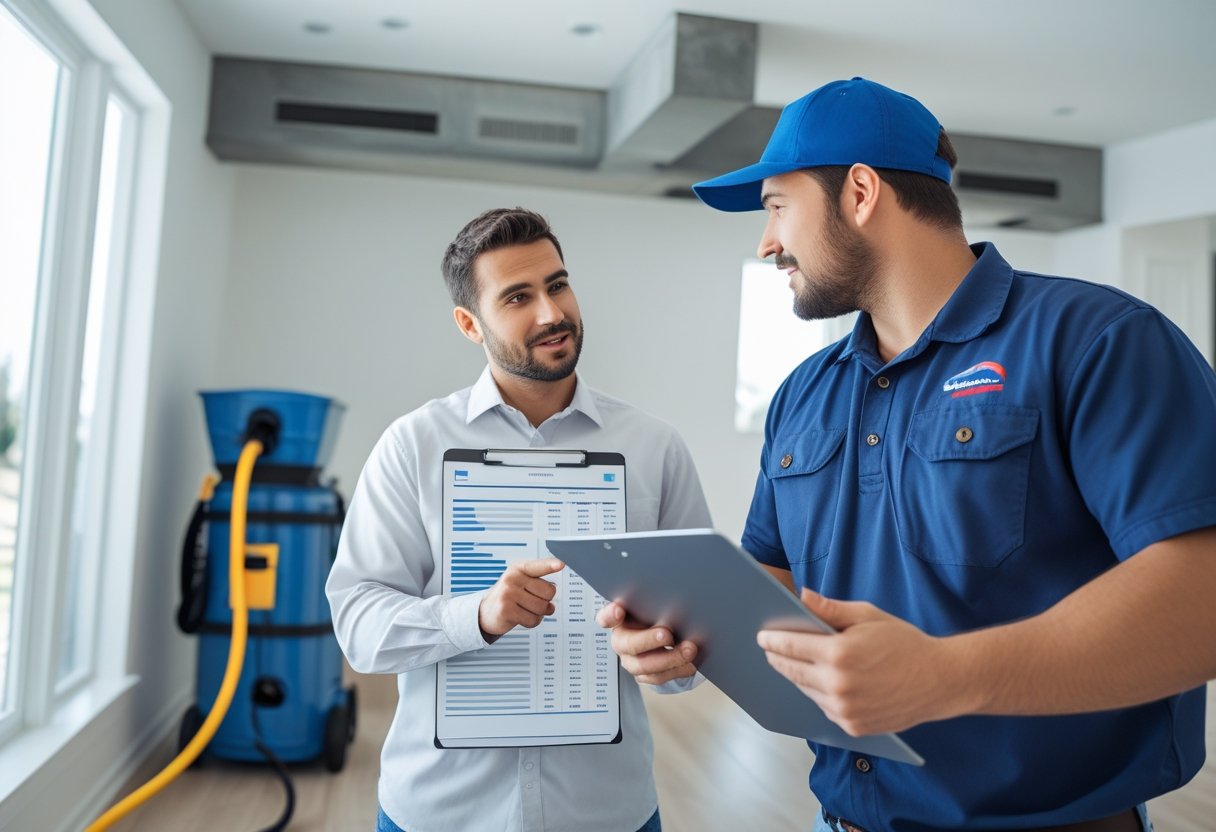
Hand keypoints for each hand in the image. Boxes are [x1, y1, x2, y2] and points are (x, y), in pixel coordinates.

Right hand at [479, 558, 563, 637]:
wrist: (486, 611)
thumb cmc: (508, 596)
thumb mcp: (520, 582)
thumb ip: (538, 583)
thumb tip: (553, 593)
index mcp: (519, 568)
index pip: (538, 566)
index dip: (550, 565)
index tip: (561, 564)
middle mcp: (512, 578)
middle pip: (549, 592)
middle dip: (546, 600)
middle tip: (532, 601)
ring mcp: (508, 594)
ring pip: (542, 608)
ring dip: (538, 613)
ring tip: (526, 609)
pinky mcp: (506, 610)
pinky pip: (533, 620)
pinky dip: (532, 622)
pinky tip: (522, 617)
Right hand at [596, 601, 697, 684]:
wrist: (662, 637)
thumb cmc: (654, 618)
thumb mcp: (651, 607)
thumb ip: (652, 603)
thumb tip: (670, 596)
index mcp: (618, 621)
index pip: (606, 617)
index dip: (611, 615)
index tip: (619, 610)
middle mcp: (621, 643)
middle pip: (629, 645)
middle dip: (649, 640)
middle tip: (667, 634)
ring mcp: (632, 661)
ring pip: (644, 666)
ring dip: (669, 658)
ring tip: (689, 650)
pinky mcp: (646, 675)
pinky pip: (659, 677)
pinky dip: (677, 670)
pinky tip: (691, 663)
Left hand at [757, 588, 960, 735]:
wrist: (940, 680)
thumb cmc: (905, 643)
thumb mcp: (867, 616)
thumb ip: (830, 610)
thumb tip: (802, 597)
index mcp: (839, 654)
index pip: (790, 646)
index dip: (772, 639)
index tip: (762, 635)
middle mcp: (838, 685)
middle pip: (792, 670)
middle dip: (777, 658)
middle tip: (769, 649)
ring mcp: (845, 710)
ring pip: (805, 691)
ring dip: (796, 676)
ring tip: (789, 663)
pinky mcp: (853, 726)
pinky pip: (823, 708)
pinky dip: (818, 694)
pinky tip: (817, 682)